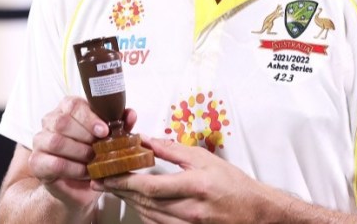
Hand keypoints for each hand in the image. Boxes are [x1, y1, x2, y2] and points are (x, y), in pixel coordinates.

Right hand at [29, 96, 137, 210]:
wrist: (80, 185)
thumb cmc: (94, 156)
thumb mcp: (110, 139)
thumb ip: (120, 125)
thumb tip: (131, 114)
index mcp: (67, 108)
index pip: (73, 105)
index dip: (89, 117)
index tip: (104, 130)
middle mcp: (50, 120)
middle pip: (63, 122)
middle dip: (85, 137)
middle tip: (100, 149)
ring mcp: (40, 140)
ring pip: (56, 141)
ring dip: (79, 153)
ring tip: (93, 161)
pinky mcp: (36, 161)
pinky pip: (54, 163)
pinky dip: (73, 169)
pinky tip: (85, 172)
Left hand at [93, 136, 286, 223]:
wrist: (255, 211)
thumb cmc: (232, 183)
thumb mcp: (203, 158)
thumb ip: (172, 150)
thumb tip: (146, 140)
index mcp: (194, 186)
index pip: (150, 187)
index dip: (124, 182)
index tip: (107, 175)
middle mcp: (190, 210)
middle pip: (144, 203)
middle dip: (120, 191)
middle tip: (101, 181)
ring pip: (149, 215)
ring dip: (129, 202)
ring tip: (115, 189)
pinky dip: (144, 214)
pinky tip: (137, 203)